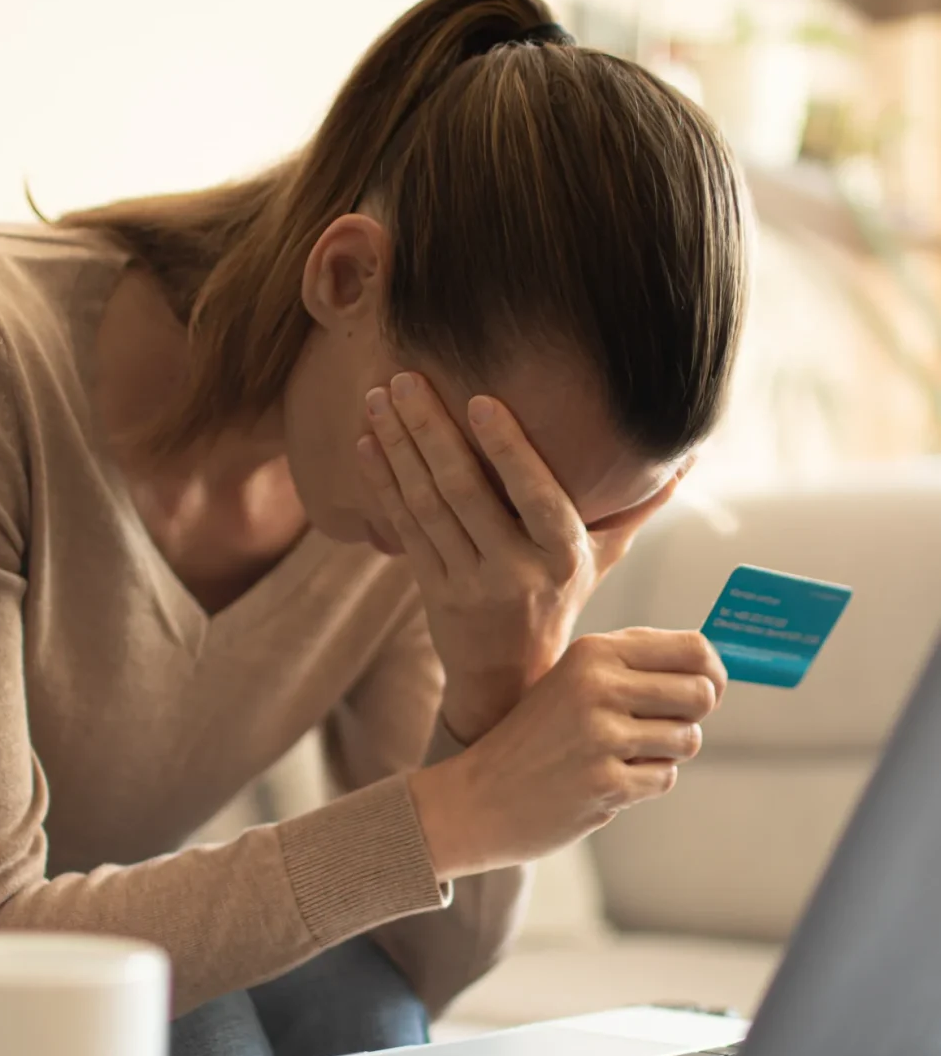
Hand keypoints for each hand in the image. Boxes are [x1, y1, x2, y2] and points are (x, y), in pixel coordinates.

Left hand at [358, 372, 688, 742]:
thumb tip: (688, 459)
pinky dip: (383, 484)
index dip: (507, 448)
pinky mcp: (432, 590)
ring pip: (427, 506)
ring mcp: (469, 582)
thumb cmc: (561, 599)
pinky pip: (405, 529)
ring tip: (378, 399)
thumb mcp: (604, 557)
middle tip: (404, 378)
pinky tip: (366, 444)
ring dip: (398, 448)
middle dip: (430, 430)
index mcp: (562, 555)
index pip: (536, 495)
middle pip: (465, 491)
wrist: (510, 676)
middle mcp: (515, 570)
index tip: (479, 400)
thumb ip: (637, 506)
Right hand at [408, 629, 727, 879]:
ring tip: (621, 754)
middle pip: (701, 693)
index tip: (706, 689)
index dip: (713, 671)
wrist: (477, 797)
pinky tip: (605, 780)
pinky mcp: (607, 783)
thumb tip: (711, 664)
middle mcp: (599, 686)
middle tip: (660, 727)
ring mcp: (602, 736)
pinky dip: (643, 783)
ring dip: (664, 752)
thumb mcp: (571, 680)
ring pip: (688, 739)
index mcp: (593, 653)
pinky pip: (663, 778)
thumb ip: (631, 665)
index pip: (693, 648)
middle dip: (691, 715)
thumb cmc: (534, 736)